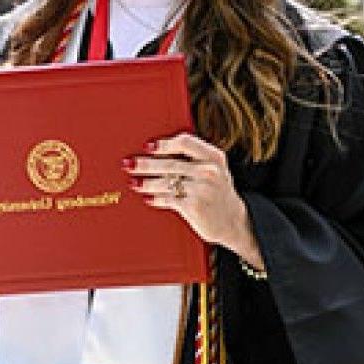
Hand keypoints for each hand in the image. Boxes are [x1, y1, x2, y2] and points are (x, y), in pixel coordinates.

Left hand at [124, 134, 263, 269]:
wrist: (235, 221)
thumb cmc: (218, 191)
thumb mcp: (215, 169)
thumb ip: (194, 158)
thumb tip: (159, 151)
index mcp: (214, 157)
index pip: (185, 142)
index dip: (164, 144)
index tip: (148, 146)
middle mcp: (209, 171)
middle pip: (170, 163)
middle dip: (146, 164)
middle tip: (129, 164)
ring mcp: (202, 190)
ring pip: (166, 182)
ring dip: (146, 182)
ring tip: (133, 182)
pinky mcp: (194, 207)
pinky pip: (168, 199)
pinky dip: (156, 198)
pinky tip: (148, 197)